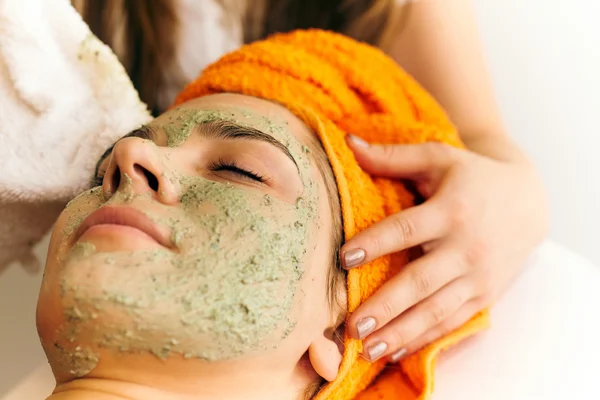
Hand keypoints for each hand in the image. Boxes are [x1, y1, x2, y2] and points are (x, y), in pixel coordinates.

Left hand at [342, 135, 547, 362]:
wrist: (527, 202)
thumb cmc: (472, 177)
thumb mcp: (437, 159)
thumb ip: (392, 157)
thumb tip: (347, 144)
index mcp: (451, 210)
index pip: (407, 229)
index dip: (376, 243)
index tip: (345, 258)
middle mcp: (466, 247)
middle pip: (420, 280)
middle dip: (386, 305)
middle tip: (352, 326)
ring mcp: (478, 276)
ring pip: (436, 310)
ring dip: (401, 332)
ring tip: (369, 349)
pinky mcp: (484, 295)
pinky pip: (451, 322)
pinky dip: (424, 339)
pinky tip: (396, 351)